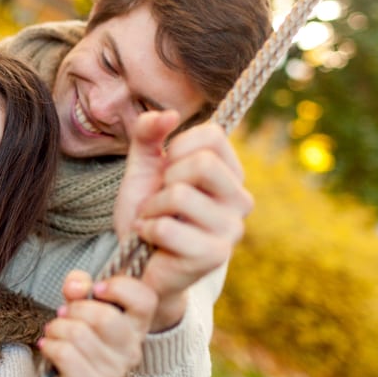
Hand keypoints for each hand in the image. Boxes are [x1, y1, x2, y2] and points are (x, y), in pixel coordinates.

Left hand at [31, 270, 151, 376]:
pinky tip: (49, 348)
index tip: (97, 289)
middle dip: (75, 309)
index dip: (120, 286)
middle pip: (105, 317)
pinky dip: (49, 346)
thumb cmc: (77, 340)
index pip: (145, 299)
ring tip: (54, 333)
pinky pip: (64, 354)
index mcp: (135, 326)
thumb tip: (75, 287)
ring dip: (56, 328)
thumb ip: (79, 286)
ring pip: (78, 334)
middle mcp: (131, 350)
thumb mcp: (79, 305)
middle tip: (64, 314)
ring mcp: (113, 372)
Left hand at [115, 112, 252, 330]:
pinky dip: (147, 229)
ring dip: (151, 208)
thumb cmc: (145, 212)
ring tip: (152, 220)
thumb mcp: (142, 166)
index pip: (213, 135)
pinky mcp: (215, 256)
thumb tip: (169, 114)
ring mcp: (232, 230)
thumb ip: (148, 133)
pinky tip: (150, 239)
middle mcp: (240, 200)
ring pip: (180, 195)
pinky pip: (168, 227)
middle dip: (165, 179)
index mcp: (231, 174)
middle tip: (160, 199)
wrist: (137, 262)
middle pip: (202, 163)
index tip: (168, 168)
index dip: (178, 147)